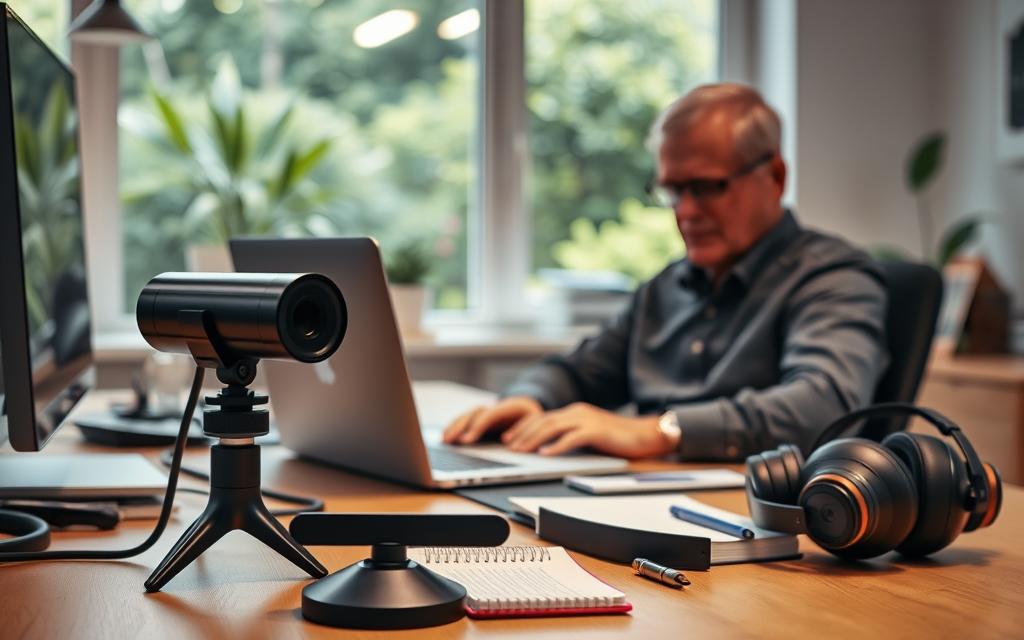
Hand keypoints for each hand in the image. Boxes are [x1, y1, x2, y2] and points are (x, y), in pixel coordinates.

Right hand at [442, 396, 543, 444]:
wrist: (531, 407)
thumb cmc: (536, 419)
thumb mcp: (539, 424)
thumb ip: (525, 431)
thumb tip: (508, 442)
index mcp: (511, 407)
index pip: (490, 415)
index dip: (477, 427)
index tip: (466, 440)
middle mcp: (496, 407)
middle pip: (475, 413)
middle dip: (460, 426)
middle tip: (448, 441)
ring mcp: (488, 412)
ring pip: (468, 415)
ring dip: (455, 426)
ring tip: (444, 440)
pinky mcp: (483, 419)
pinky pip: (467, 421)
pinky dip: (456, 427)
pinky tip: (447, 437)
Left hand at [501, 403, 675, 458]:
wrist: (647, 433)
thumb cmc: (620, 437)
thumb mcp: (590, 434)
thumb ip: (572, 436)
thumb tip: (551, 448)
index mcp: (575, 412)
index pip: (542, 418)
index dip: (523, 427)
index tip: (509, 438)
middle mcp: (577, 412)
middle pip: (542, 421)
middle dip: (522, 433)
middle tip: (508, 446)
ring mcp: (587, 420)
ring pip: (552, 427)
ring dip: (533, 439)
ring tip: (520, 450)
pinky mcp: (597, 431)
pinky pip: (572, 437)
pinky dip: (556, 446)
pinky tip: (546, 454)